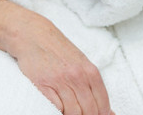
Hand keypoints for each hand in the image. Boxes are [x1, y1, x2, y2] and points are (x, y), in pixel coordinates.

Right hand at [0, 4, 114, 114]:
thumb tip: (109, 111)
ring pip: (74, 112)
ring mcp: (61, 81)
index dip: (102, 114)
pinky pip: (56, 108)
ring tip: (69, 112)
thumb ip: (93, 86)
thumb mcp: (81, 64)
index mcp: (90, 71)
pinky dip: (59, 111)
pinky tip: (59, 109)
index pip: (103, 103)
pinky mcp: (44, 85)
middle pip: (89, 110)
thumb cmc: (58, 51)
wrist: (33, 35)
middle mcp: (77, 77)